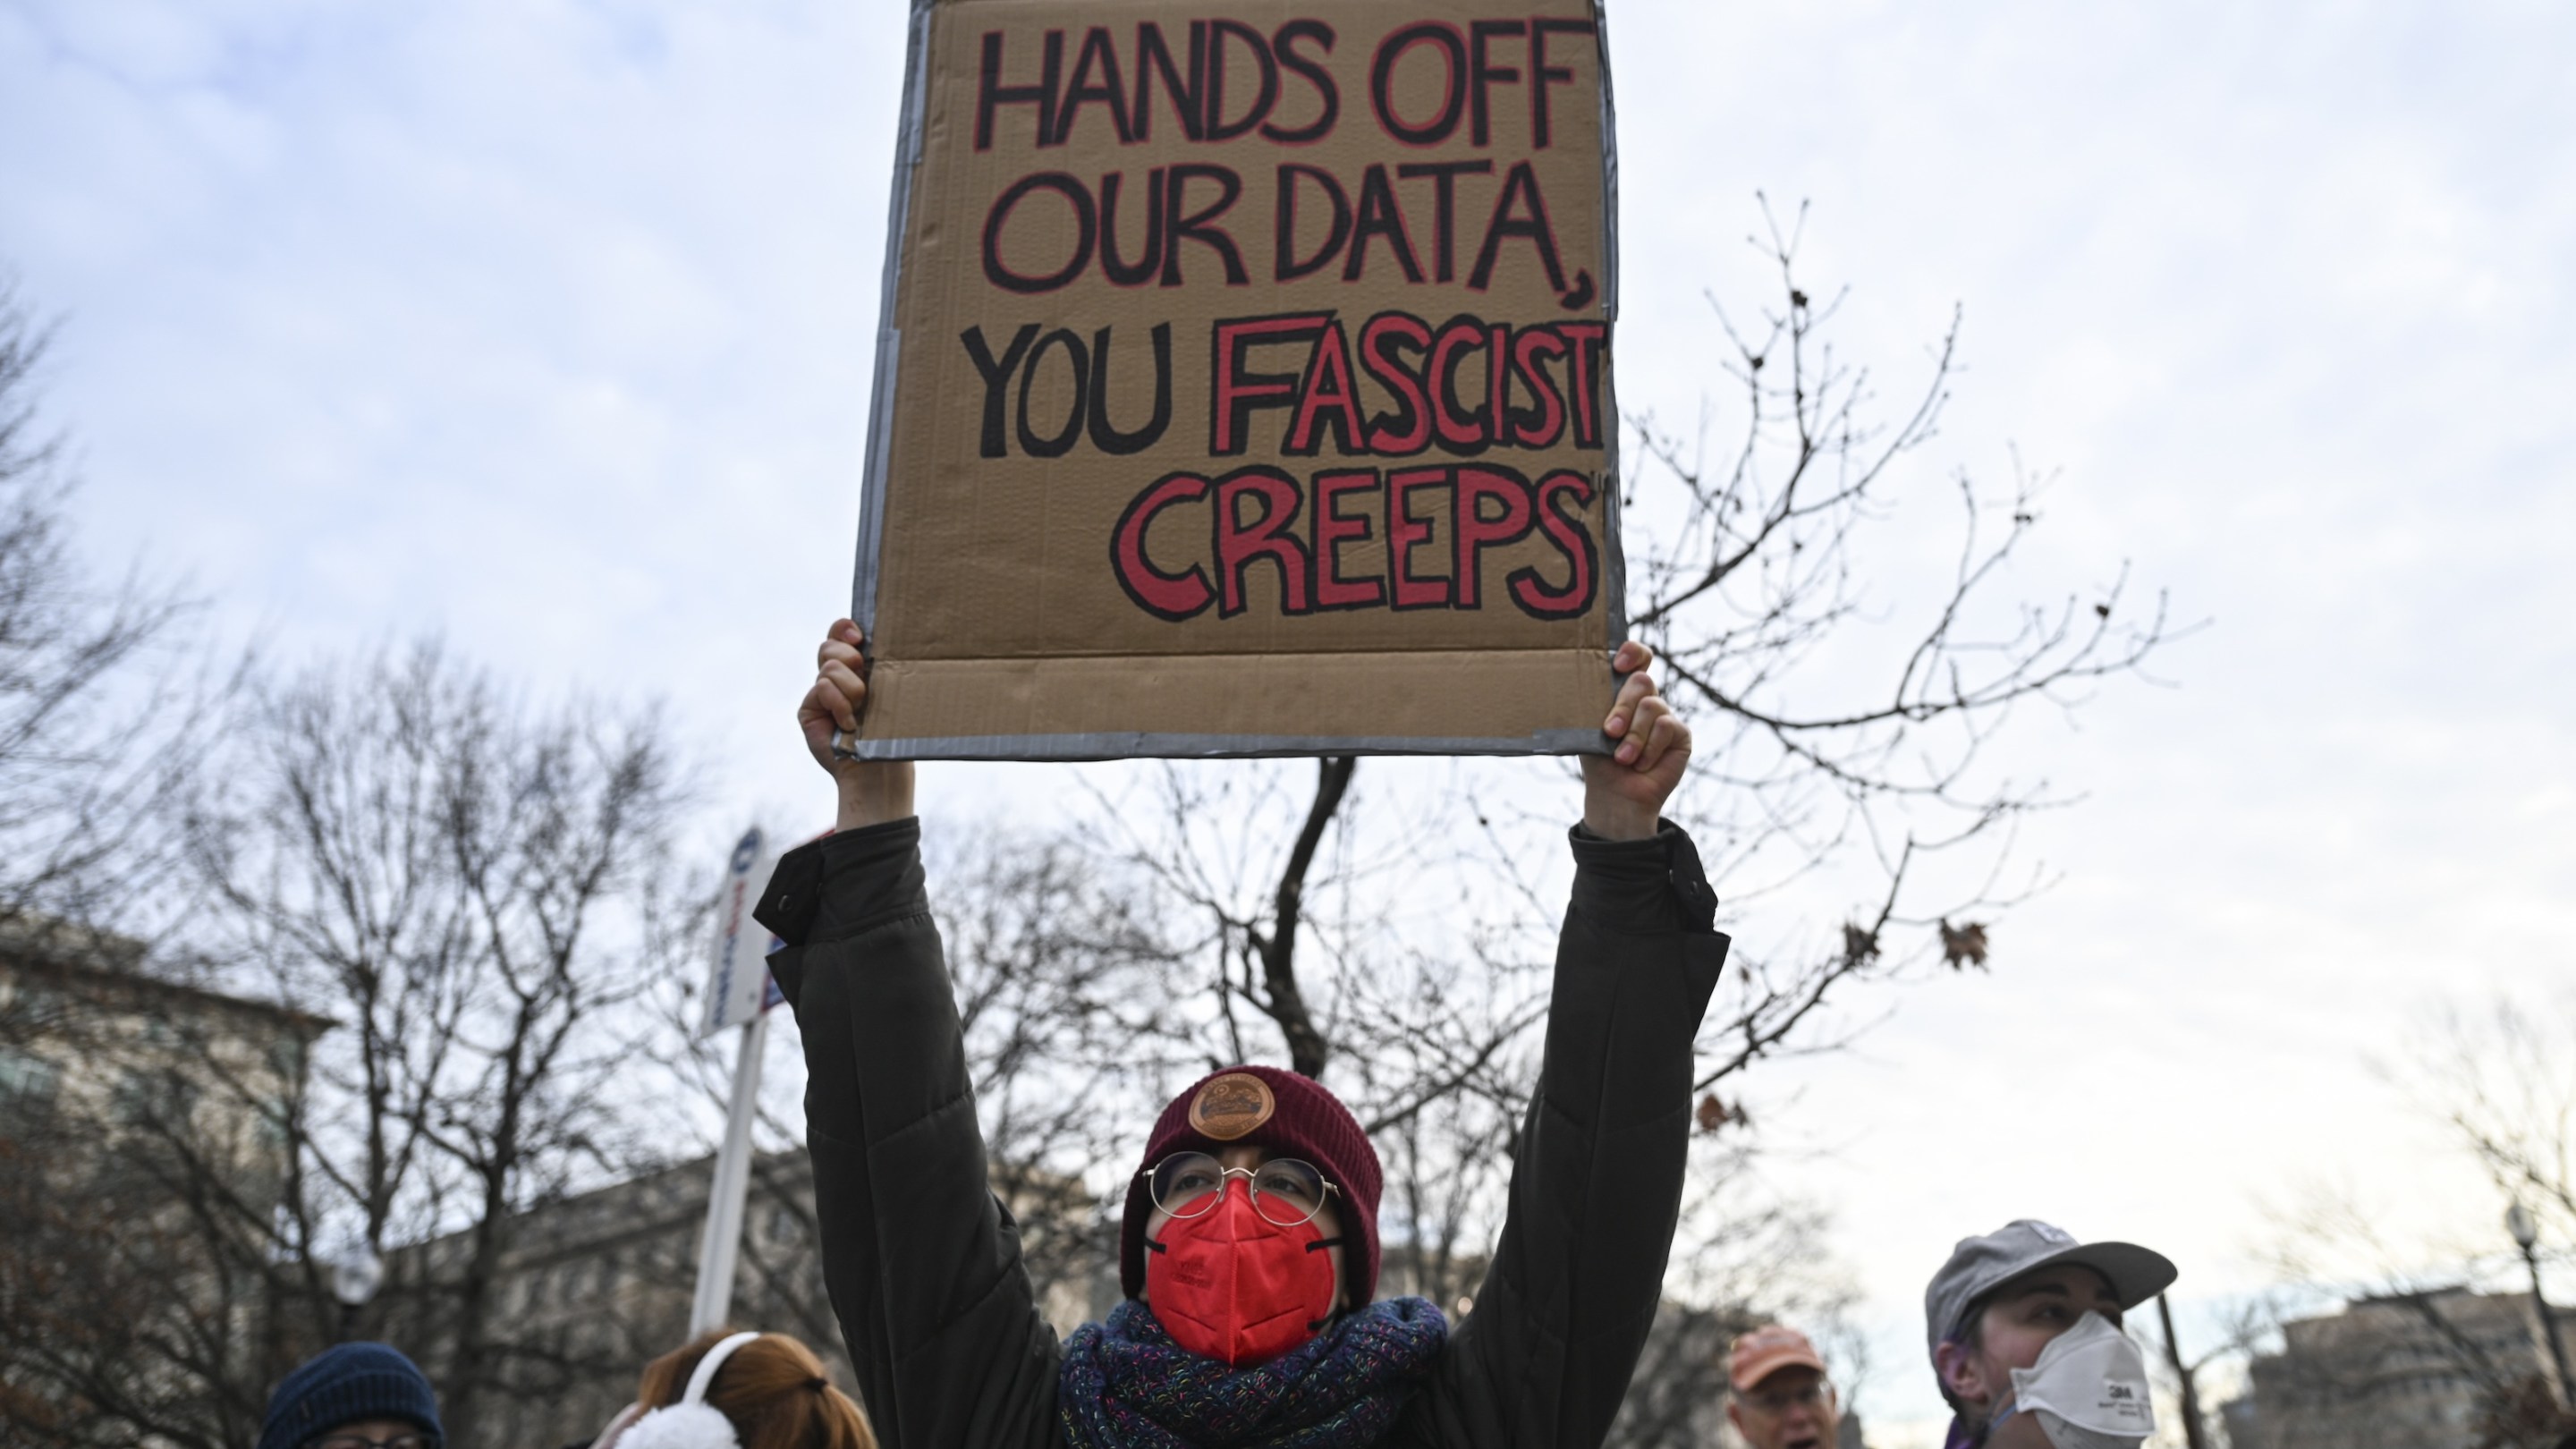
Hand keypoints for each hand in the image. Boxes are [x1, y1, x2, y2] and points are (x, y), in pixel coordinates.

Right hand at [798, 619, 913, 830]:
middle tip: (865, 686)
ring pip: (830, 667)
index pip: (840, 633)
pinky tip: (848, 724)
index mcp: (855, 667)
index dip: (845, 628)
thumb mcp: (891, 691)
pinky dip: (839, 704)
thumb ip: (881, 665)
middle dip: (851, 658)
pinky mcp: (808, 709)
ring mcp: (819, 694)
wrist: (880, 769)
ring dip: (852, 689)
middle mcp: (834, 678)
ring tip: (861, 711)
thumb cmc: (892, 731)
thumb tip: (878, 638)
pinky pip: (822, 687)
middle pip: (830, 646)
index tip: (860, 639)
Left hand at [1582, 641, 1690, 840]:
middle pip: (1642, 680)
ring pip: (1652, 705)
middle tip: (1610, 732)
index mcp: (1623, 692)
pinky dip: (1649, 748)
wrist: (1615, 795)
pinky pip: (1667, 726)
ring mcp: (1665, 715)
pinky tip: (1641, 764)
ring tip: (1622, 758)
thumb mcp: (1589, 728)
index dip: (1633, 653)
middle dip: (1622, 707)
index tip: (1618, 665)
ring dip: (1633, 735)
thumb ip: (1593, 703)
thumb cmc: (1599, 761)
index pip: (1637, 658)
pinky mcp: (1680, 734)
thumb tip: (1579, 680)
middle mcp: (1646, 700)